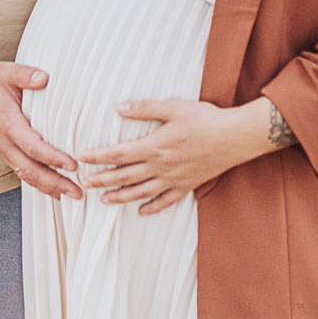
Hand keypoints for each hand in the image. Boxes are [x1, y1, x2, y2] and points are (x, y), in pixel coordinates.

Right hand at [0, 62, 80, 198]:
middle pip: (30, 170)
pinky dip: (38, 183)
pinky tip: (53, 189)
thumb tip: (45, 78)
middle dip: (54, 183)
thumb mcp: (8, 71)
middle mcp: (4, 141)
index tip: (72, 165)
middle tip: (77, 191)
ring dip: (48, 187)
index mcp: (7, 123)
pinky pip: (22, 172)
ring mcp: (3, 149)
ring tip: (70, 195)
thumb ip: (27, 75)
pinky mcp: (5, 152)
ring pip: (26, 175)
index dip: (52, 158)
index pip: (32, 146)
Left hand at [79, 99, 252, 214]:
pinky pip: (165, 201)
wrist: (235, 138)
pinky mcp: (187, 185)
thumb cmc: (206, 119)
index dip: (99, 157)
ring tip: (104, 199)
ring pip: (141, 192)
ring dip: (120, 197)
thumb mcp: (174, 108)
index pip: (119, 154)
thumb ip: (145, 109)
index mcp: (156, 146)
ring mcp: (174, 179)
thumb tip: (119, 107)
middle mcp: (161, 167)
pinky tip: (141, 211)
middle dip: (103, 180)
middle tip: (84, 183)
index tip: (82, 158)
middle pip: (125, 176)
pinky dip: (152, 207)